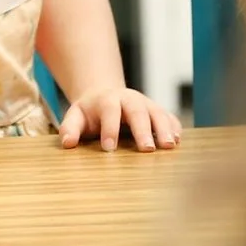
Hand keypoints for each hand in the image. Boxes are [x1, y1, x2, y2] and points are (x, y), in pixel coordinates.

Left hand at [59, 86, 181, 153]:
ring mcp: (146, 104)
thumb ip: (70, 128)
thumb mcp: (75, 116)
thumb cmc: (89, 113)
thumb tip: (68, 143)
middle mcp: (129, 99)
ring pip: (157, 113)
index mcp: (107, 100)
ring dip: (164, 129)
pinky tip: (178, 140)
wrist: (105, 96)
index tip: (109, 148)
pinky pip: (169, 116)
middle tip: (146, 149)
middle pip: (137, 111)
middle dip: (143, 130)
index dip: (110, 129)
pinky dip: (174, 127)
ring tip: (169, 146)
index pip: (109, 112)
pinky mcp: (157, 111)